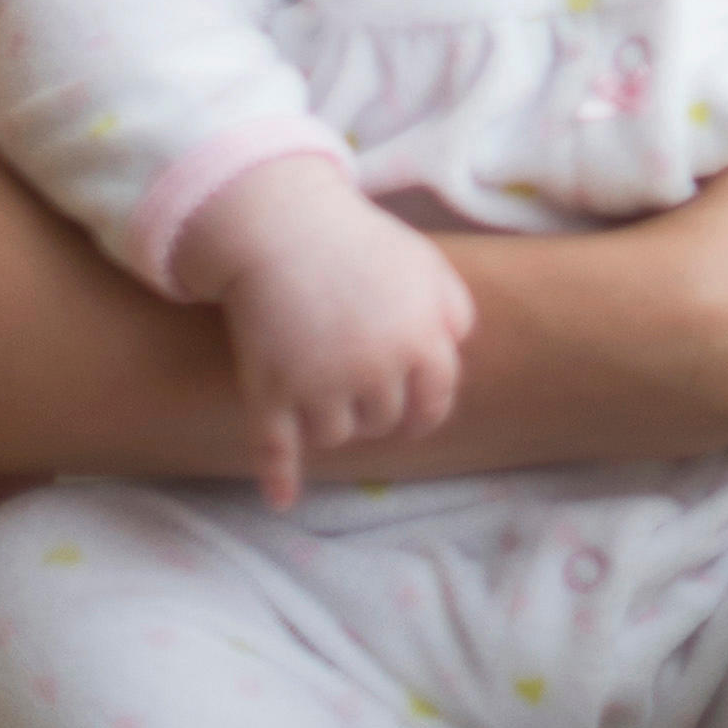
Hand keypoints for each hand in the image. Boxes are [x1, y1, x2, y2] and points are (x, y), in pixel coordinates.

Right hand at [169, 158, 470, 508]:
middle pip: (383, 422)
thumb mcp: (427, 267)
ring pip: (335, 436)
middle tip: (352, 377)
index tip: (410, 416)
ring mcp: (320, 384)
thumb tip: (458, 351)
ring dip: (329, 421)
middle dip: (373, 407)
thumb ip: (454, 310)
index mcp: (421, 341)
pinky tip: (281, 500)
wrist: (282, 227)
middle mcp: (375, 370)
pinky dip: (278, 477)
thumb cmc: (361, 244)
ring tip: (318, 386)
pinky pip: (275, 447)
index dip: (421, 412)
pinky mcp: (269, 390)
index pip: (433, 403)